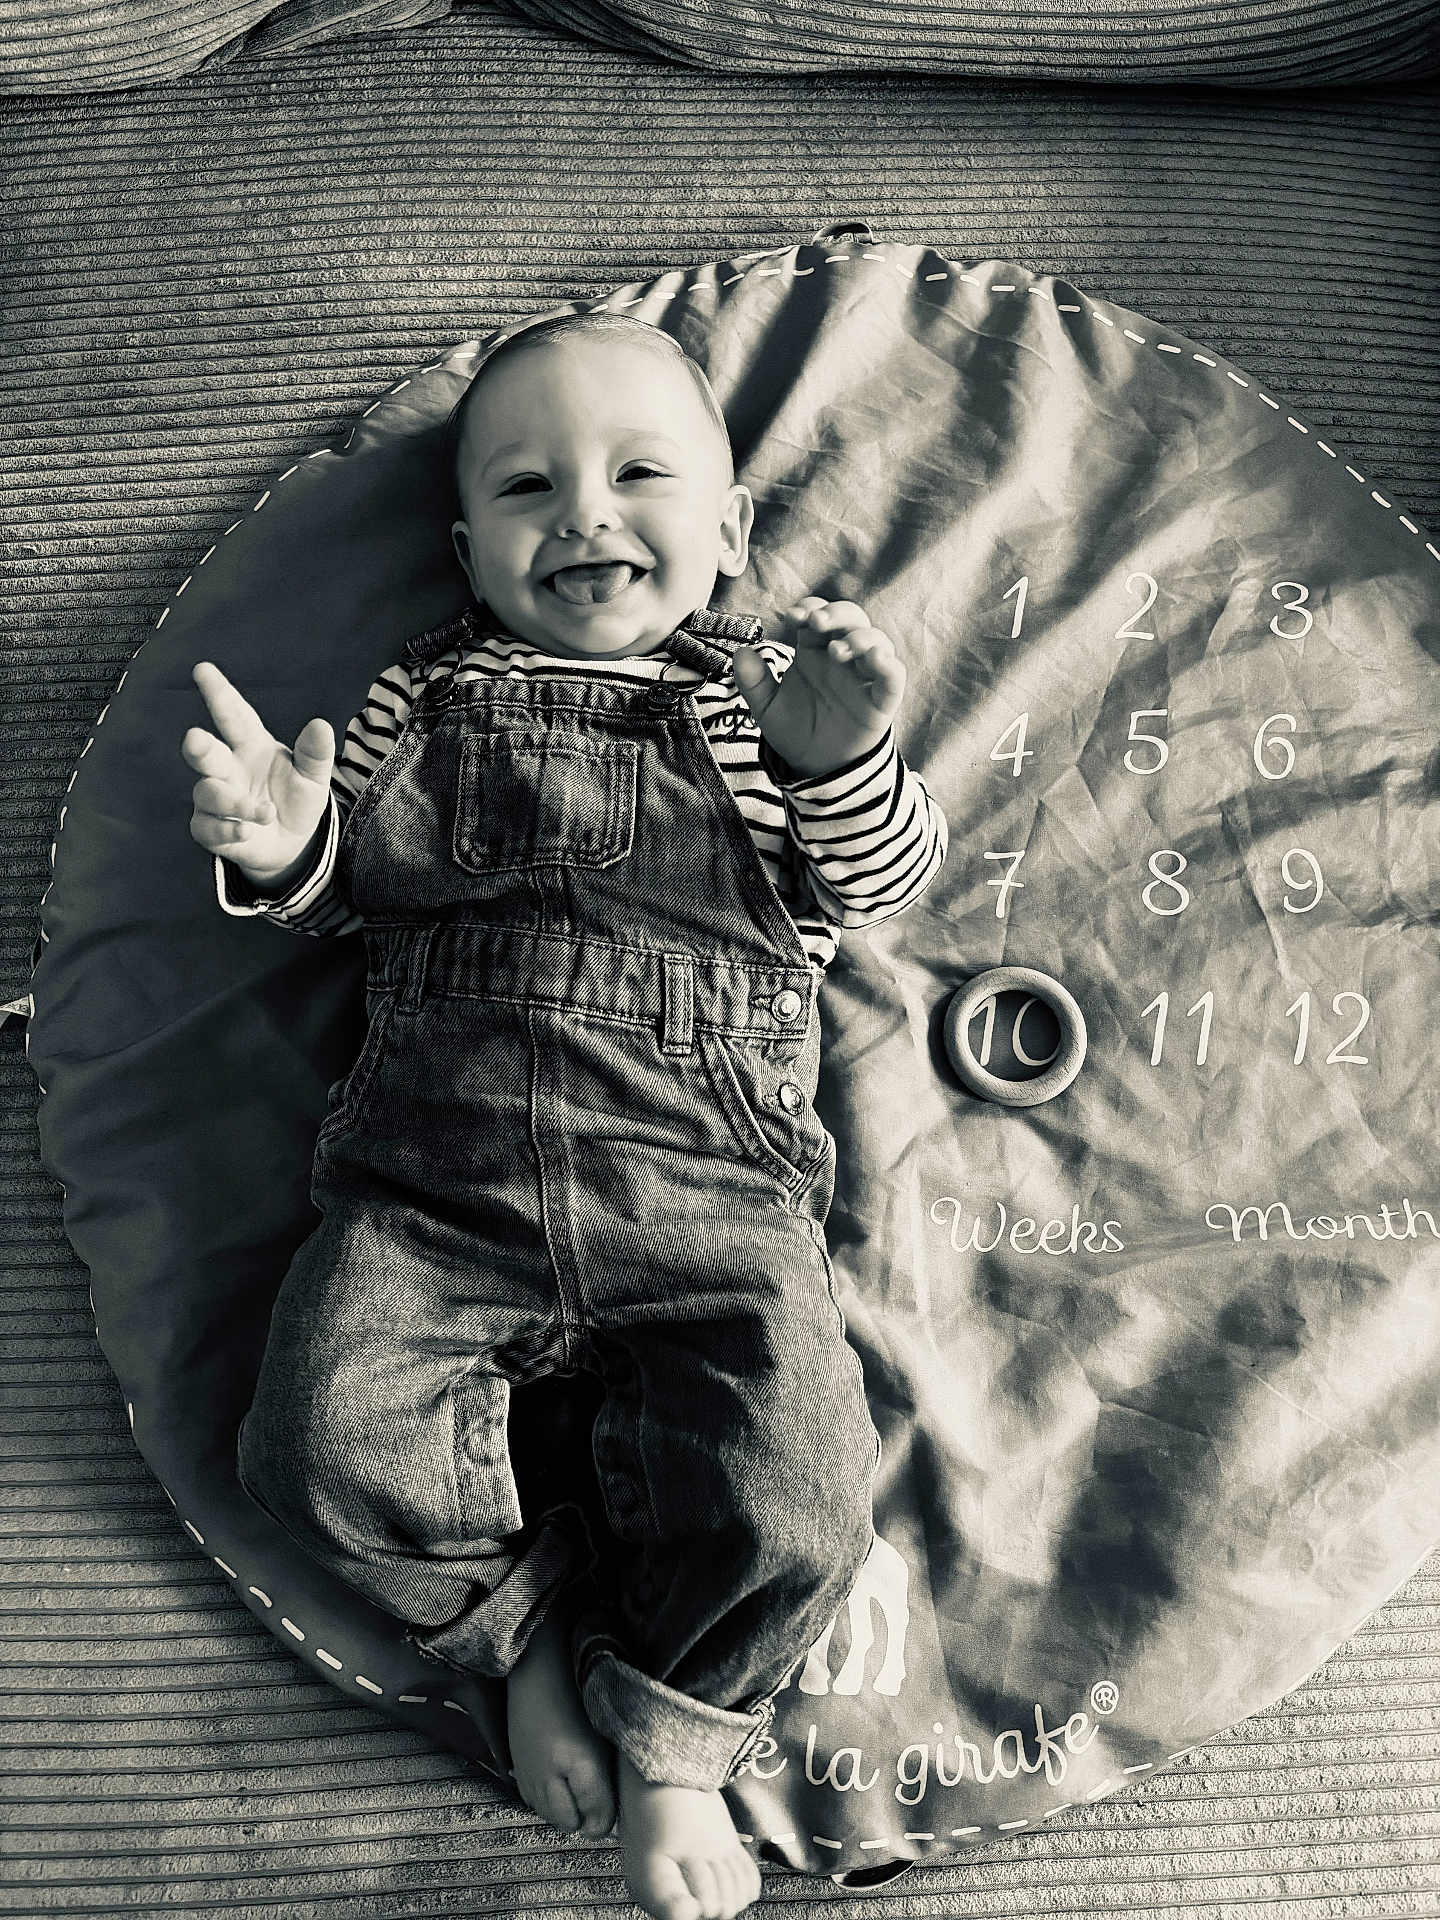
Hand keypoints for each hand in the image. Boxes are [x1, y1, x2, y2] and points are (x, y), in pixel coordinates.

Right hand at [182, 662, 334, 888]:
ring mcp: (215, 798)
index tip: (203, 670)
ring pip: (210, 793)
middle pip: (206, 752)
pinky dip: (228, 830)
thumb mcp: (313, 776)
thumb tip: (321, 724)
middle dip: (199, 746)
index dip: (219, 693)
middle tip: (194, 737)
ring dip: (235, 803)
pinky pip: (208, 828)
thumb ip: (315, 753)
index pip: (234, 715)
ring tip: (266, 812)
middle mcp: (228, 768)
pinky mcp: (209, 829)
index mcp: (251, 745)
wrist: (292, 843)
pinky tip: (246, 831)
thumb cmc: (296, 800)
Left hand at [732, 598, 905, 777]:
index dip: (809, 608)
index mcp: (814, 650)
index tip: (793, 616)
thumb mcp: (766, 708)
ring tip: (837, 651)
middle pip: (851, 618)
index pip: (817, 615)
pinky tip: (875, 660)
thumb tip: (740, 654)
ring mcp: (864, 675)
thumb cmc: (794, 729)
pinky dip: (888, 664)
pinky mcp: (882, 698)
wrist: (815, 765)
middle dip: (836, 613)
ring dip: (859, 637)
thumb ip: (753, 682)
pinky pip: (894, 675)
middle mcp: (842, 656)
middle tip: (817, 622)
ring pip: (876, 640)